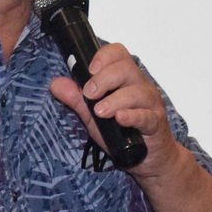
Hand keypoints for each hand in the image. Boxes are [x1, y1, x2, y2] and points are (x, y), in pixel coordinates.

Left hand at [49, 41, 192, 180]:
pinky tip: (120, 118)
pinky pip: (146, 116)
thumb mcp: (93, 115)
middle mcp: (140, 86)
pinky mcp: (155, 123)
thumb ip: (77, 99)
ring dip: (115, 100)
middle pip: (126, 69)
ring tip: (100, 112)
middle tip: (89, 94)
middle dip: (104, 79)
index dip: (103, 57)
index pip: (118, 53)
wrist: (146, 158)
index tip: (89, 71)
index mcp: (125, 78)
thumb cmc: (122, 132)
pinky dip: (132, 116)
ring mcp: (150, 104)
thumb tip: (56, 84)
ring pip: (137, 92)